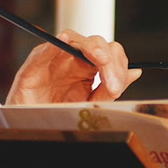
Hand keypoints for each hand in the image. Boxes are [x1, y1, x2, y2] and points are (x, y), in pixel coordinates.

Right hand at [6, 30, 141, 104]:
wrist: (32, 128)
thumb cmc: (58, 115)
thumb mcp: (90, 104)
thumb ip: (110, 89)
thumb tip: (135, 72)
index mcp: (88, 68)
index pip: (110, 54)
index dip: (118, 66)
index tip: (117, 87)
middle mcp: (73, 59)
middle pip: (96, 43)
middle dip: (109, 60)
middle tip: (112, 84)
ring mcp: (54, 59)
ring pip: (74, 39)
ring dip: (91, 47)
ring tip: (101, 60)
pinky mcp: (34, 66)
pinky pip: (44, 49)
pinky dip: (55, 44)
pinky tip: (66, 43)